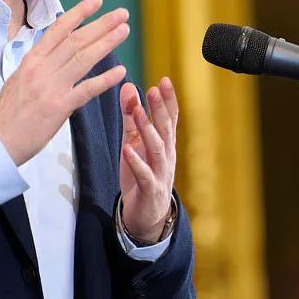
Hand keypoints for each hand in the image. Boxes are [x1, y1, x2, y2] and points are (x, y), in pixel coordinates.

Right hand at [0, 0, 128, 165]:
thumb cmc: (9, 113)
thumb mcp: (19, 80)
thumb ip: (38, 65)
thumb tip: (55, 52)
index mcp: (31, 61)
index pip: (58, 30)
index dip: (78, 13)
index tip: (97, 1)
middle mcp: (41, 69)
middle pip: (75, 41)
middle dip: (101, 24)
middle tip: (122, 13)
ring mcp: (51, 87)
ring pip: (83, 59)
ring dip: (106, 43)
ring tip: (124, 30)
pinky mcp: (59, 107)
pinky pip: (86, 90)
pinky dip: (104, 80)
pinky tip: (121, 71)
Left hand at [119, 76, 178, 242]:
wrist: (146, 218)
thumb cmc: (141, 177)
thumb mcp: (133, 143)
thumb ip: (131, 118)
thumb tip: (128, 87)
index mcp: (164, 144)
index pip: (170, 118)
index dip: (168, 100)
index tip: (164, 80)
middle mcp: (166, 156)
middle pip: (166, 129)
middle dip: (160, 109)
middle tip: (154, 89)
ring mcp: (160, 173)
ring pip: (157, 149)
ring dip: (148, 129)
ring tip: (139, 112)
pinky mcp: (149, 190)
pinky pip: (144, 174)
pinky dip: (136, 162)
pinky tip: (127, 150)